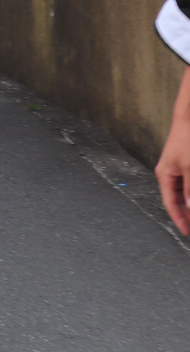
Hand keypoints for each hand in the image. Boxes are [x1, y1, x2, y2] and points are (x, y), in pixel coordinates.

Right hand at [156, 66, 189, 233]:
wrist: (189, 119)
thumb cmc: (186, 140)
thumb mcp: (189, 169)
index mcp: (164, 175)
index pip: (169, 203)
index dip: (179, 219)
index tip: (187, 232)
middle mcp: (169, 173)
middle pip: (177, 199)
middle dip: (186, 212)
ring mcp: (178, 168)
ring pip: (184, 192)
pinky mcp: (186, 164)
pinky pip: (188, 183)